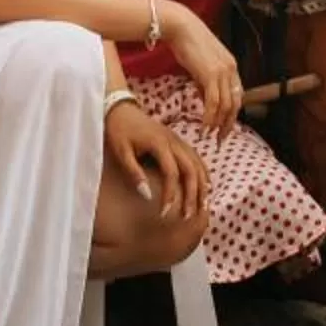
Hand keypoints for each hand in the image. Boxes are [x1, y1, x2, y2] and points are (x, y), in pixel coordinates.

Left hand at [105, 99, 206, 224]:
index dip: (170, 195)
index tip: (165, 213)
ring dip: (202, 187)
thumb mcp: (121, 153)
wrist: (121, 108)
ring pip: (198, 164)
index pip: (171, 173)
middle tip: (189, 217)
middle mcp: (174, 141)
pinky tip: (206, 188)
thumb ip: (134, 174)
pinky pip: (197, 158)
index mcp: (159, 144)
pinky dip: (203, 174)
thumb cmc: (119, 131)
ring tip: (203, 208)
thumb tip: (148, 196)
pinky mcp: (179, 141)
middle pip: (190, 170)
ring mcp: (179, 140)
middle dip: (192, 195)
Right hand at [161, 10, 243, 133]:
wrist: (180, 26)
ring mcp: (223, 72)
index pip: (237, 95)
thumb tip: (205, 99)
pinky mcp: (211, 74)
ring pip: (225, 106)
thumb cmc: (187, 43)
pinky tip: (203, 126)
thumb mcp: (201, 65)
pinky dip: (209, 118)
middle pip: (235, 104)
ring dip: (217, 124)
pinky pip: (213, 103)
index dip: (232, 113)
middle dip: (228, 124)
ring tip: (209, 135)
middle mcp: (231, 70)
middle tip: (220, 138)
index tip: (224, 127)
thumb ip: (206, 81)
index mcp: (231, 66)